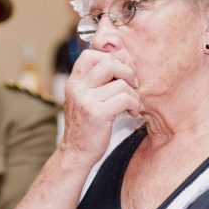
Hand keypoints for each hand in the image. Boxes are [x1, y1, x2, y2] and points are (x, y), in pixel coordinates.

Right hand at [61, 49, 141, 165]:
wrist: (76, 153)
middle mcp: (77, 88)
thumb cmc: (86, 127)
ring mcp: (86, 101)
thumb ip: (96, 83)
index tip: (120, 73)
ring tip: (133, 104)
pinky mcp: (98, 114)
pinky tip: (133, 112)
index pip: (90, 55)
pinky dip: (135, 104)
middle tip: (133, 85)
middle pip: (108, 63)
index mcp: (73, 83)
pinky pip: (125, 98)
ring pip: (121, 83)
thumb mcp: (84, 100)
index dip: (110, 59)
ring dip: (134, 94)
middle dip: (127, 72)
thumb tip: (122, 64)